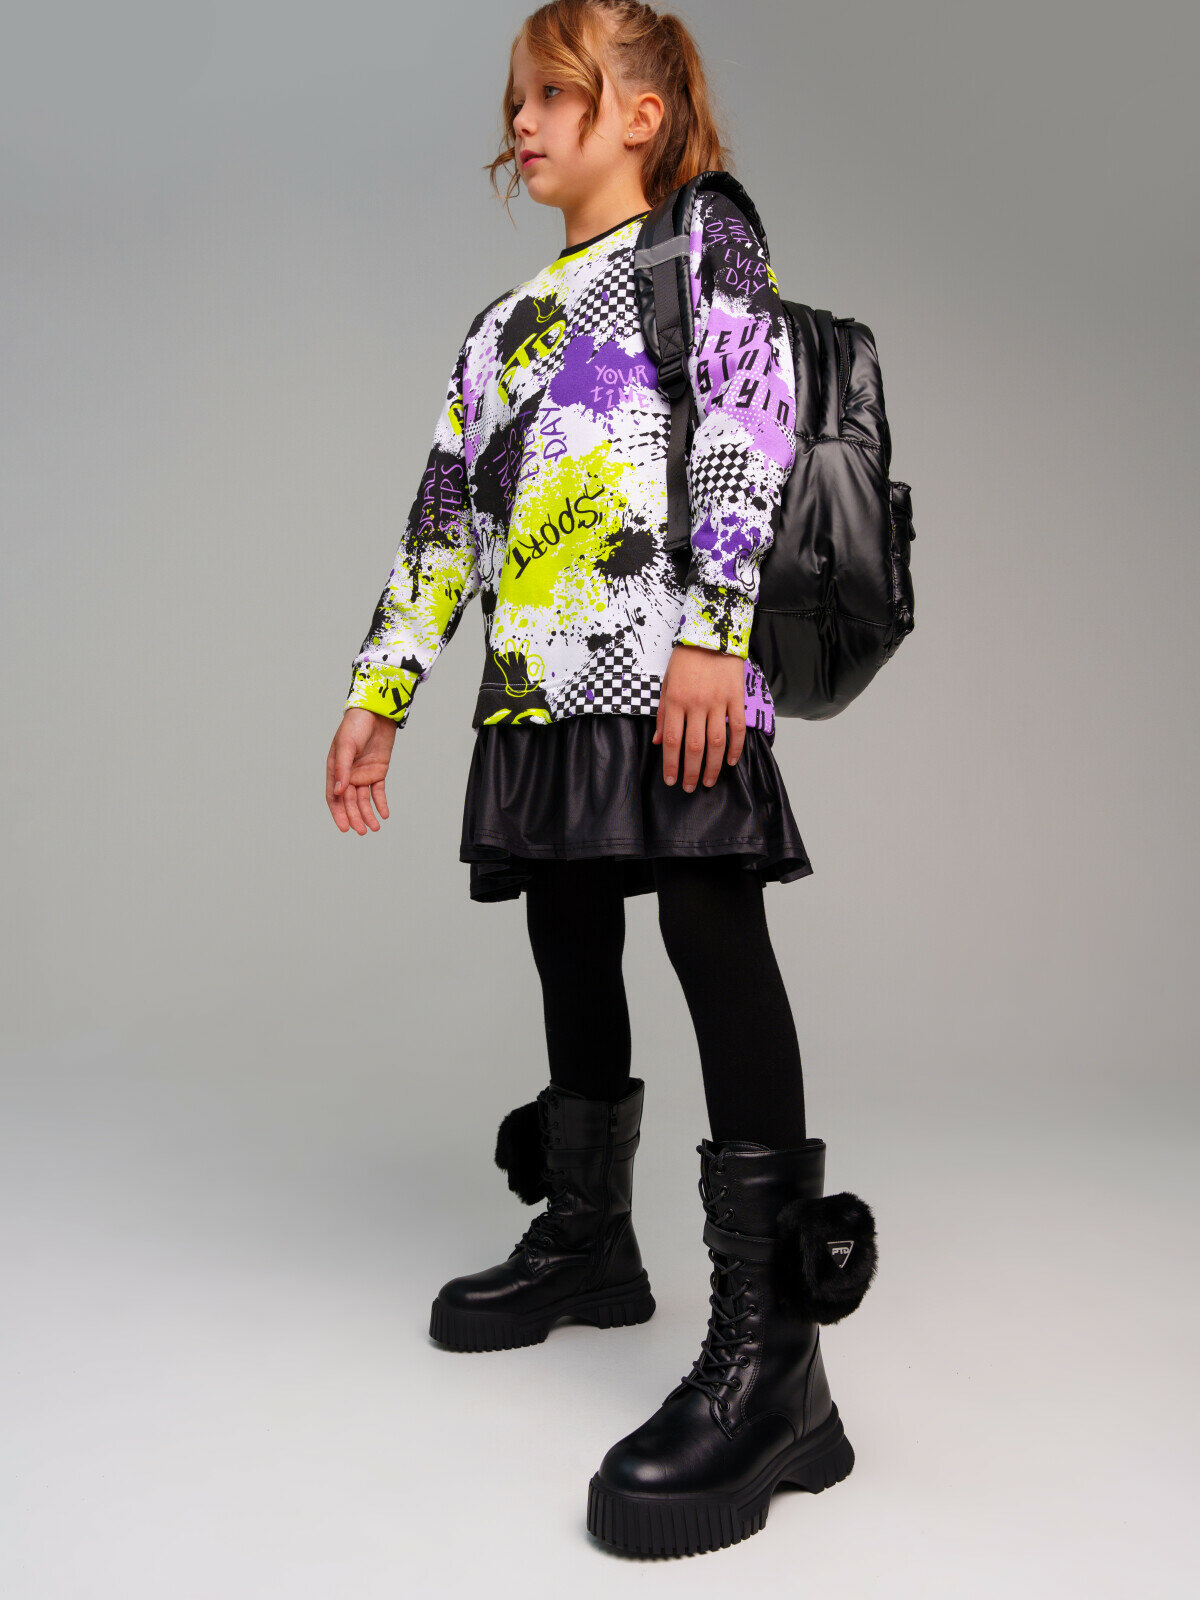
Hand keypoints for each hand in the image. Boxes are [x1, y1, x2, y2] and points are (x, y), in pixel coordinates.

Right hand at [326, 708, 397, 833]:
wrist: (376, 712)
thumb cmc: (356, 725)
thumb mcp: (347, 746)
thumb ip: (343, 769)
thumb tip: (340, 792)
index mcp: (335, 769)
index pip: (334, 797)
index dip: (338, 813)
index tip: (344, 828)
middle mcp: (348, 774)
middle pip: (350, 802)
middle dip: (355, 817)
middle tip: (363, 831)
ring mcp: (363, 774)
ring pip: (364, 800)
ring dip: (368, 814)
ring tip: (374, 828)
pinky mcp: (378, 771)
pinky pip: (378, 791)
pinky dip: (381, 803)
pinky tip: (384, 814)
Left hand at [652, 643, 746, 791]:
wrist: (711, 634)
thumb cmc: (685, 659)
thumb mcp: (667, 683)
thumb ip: (663, 713)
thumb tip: (659, 741)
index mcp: (676, 701)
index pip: (672, 740)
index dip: (671, 764)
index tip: (671, 780)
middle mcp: (697, 704)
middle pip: (694, 746)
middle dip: (691, 771)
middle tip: (689, 787)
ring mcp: (719, 702)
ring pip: (717, 741)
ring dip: (713, 766)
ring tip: (709, 781)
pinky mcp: (736, 698)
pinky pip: (738, 728)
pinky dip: (736, 747)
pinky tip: (732, 761)